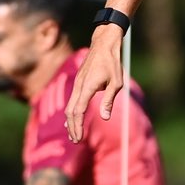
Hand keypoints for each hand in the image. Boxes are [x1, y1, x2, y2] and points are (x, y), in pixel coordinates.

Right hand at [65, 25, 125, 141]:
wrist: (103, 44)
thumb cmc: (112, 63)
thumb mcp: (116, 83)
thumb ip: (109, 101)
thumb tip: (104, 118)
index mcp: (87, 87)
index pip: (78, 111)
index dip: (78, 126)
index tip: (79, 138)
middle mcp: (78, 86)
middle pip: (70, 111)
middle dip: (72, 127)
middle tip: (76, 140)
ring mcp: (77, 83)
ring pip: (69, 106)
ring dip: (71, 121)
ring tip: (74, 134)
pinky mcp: (78, 81)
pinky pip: (72, 99)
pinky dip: (71, 112)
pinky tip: (73, 119)